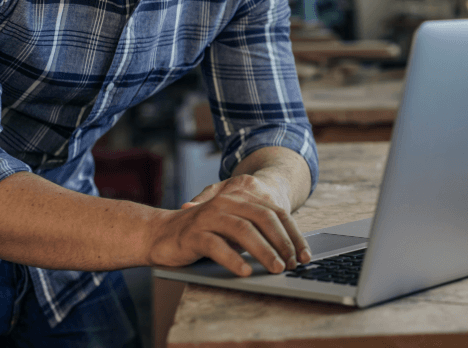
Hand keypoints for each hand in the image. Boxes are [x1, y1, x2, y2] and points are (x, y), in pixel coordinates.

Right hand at [147, 174, 310, 276]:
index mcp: (241, 197)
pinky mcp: (194, 233)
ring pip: (243, 230)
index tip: (304, 255)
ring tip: (276, 268)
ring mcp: (210, 215)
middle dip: (283, 242)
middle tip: (293, 264)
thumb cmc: (206, 232)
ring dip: (264, 251)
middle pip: (264, 218)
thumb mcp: (235, 227)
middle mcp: (227, 202)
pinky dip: (233, 259)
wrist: (162, 232)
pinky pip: (216, 245)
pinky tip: (245, 271)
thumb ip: (257, 231)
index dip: (293, 234)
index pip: (276, 213)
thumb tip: (291, 251)